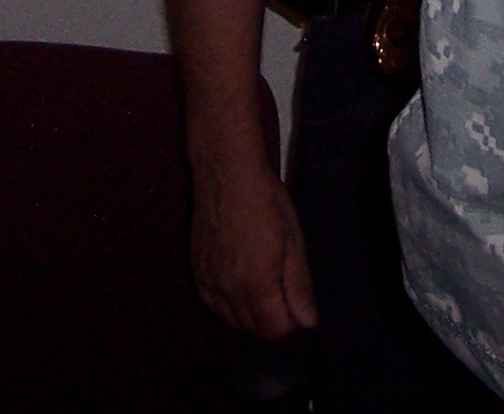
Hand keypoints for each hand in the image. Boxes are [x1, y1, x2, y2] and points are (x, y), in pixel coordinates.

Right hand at [190, 159, 315, 339]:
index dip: (290, 319)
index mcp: (256, 284)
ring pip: (230, 320)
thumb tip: (307, 321)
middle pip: (251, 329)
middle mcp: (227, 290)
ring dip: (248, 311)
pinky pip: (212, 304)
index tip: (294, 296)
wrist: (226, 173)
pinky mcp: (196, 271)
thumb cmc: (266, 201)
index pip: (274, 331)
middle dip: (270, 317)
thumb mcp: (293, 241)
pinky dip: (227, 301)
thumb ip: (299, 285)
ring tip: (259, 279)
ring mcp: (207, 282)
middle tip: (279, 284)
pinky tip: (237, 278)